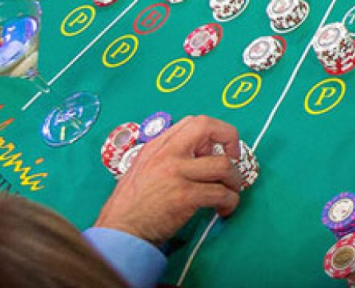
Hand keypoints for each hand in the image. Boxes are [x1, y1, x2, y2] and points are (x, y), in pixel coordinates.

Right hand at [95, 116, 242, 245]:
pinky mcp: (185, 197)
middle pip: (207, 127)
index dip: (215, 132)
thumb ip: (168, 157)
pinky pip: (221, 193)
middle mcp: (166, 154)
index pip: (194, 122)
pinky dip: (230, 202)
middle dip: (231, 138)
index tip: (220, 149)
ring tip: (230, 193)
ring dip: (234, 180)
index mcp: (157, 146)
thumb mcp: (144, 168)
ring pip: (223, 165)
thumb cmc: (131, 205)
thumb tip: (202, 154)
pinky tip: (224, 210)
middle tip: (235, 159)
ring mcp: (176, 174)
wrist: (119, 232)